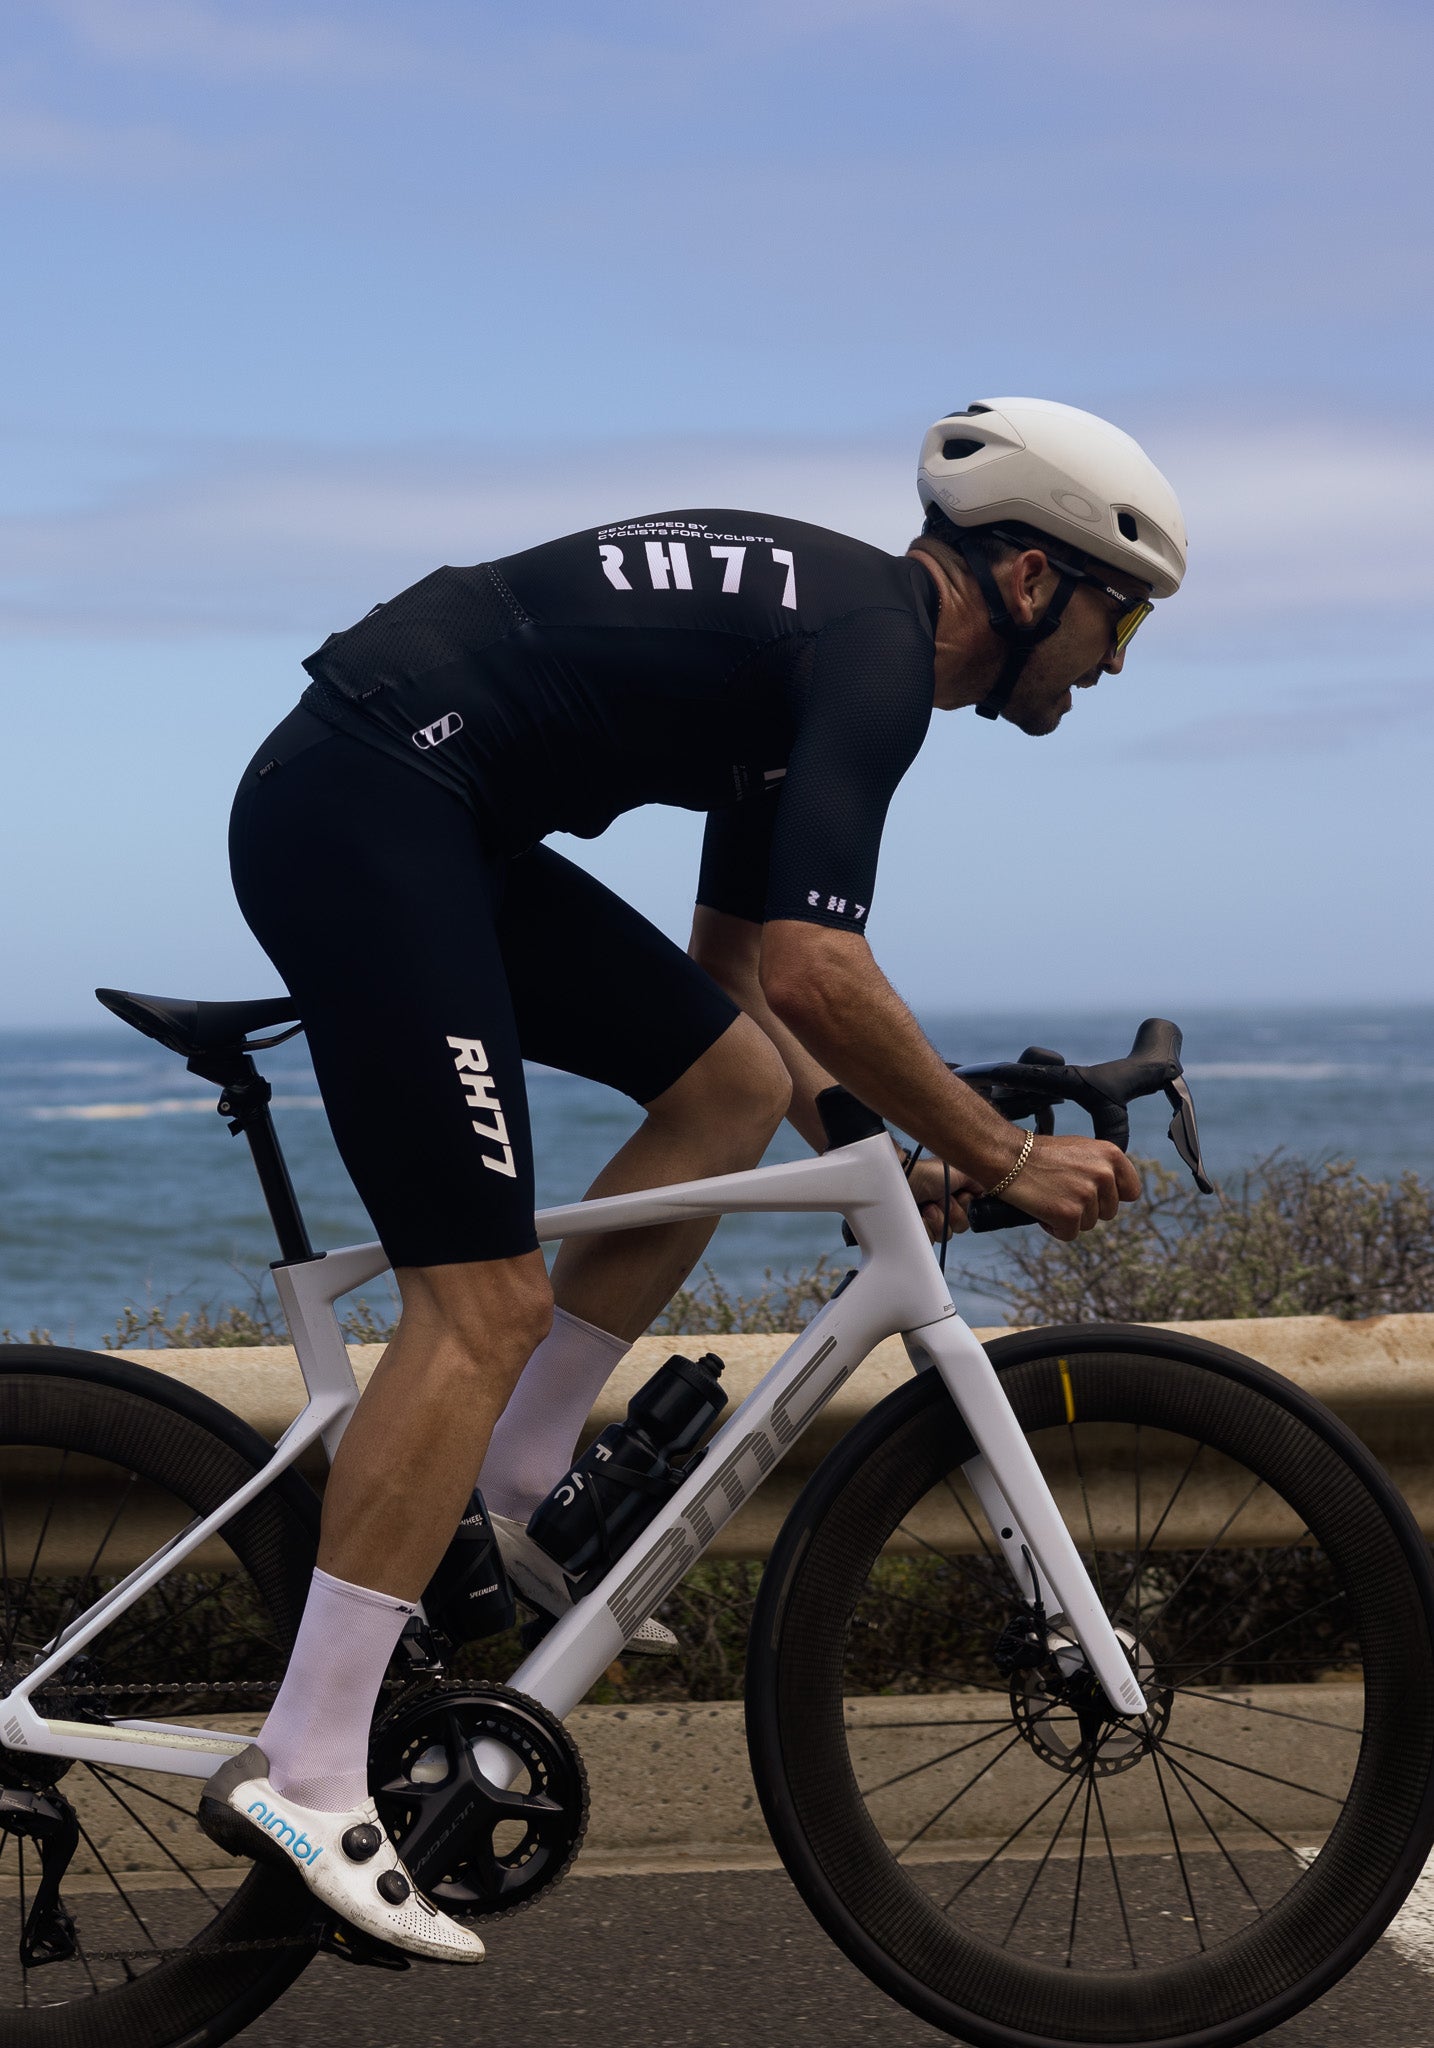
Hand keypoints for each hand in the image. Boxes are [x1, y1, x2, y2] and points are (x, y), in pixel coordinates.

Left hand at [906, 1157, 981, 1240]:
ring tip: (928, 1206)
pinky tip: (920, 1215)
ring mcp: (933, 1221)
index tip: (961, 1196)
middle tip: (941, 1198)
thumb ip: (979, 1183)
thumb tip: (990, 1193)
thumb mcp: (960, 1171)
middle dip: (953, 1212)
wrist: (904, 1181)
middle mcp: (946, 1208)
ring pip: (948, 1234)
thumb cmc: (927, 1173)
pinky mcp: (921, 1231)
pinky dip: (926, 1226)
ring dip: (938, 1219)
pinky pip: (931, 1240)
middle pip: (963, 1225)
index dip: (968, 1206)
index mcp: (956, 1195)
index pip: (974, 1212)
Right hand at [996, 1135, 1140, 1241]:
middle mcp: (1104, 1174)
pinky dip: (1054, 1228)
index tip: (1096, 1196)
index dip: (1112, 1197)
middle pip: (1109, 1212)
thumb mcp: (1080, 1149)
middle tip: (1062, 1193)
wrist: (1008, 1156)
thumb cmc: (1040, 1153)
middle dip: (1087, 1208)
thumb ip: (1102, 1167)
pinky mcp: (1070, 1214)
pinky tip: (1042, 1210)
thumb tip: (1116, 1190)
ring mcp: (1087, 1195)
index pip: (1131, 1191)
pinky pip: (1069, 1234)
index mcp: (1111, 1155)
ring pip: (1089, 1224)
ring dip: (1069, 1218)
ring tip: (1050, 1197)